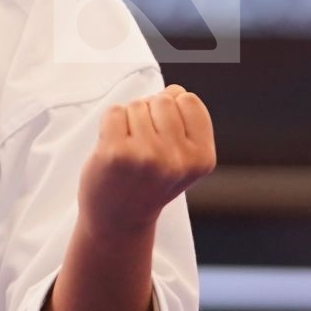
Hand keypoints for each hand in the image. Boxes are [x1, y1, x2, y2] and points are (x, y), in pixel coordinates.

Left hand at [79, 84, 215, 235]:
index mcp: (202, 158)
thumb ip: (184, 122)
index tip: (165, 138)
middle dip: (150, 114)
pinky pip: (114, 111)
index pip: (189, 101)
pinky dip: (109, 124)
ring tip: (129, 151)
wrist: (118, 220)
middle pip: (163, 99)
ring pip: (137, 105)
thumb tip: (175, 90)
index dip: (172, 111)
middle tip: (144, 147)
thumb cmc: (148, 182)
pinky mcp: (116, 153)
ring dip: (129, 122)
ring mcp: (147, 156)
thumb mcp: (182, 158)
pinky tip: (113, 149)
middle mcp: (178, 159)